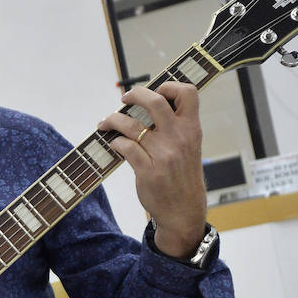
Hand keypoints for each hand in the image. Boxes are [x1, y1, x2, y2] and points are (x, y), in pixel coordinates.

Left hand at [98, 82, 207, 257]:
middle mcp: (179, 139)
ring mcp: (163, 155)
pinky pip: (124, 147)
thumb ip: (176, 126)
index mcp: (192, 129)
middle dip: (134, 94)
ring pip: (130, 125)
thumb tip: (151, 103)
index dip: (169, 85)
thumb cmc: (183, 177)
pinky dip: (115, 142)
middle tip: (124, 100)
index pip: (188, 93)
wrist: (183, 212)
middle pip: (154, 101)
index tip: (156, 91)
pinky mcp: (147, 171)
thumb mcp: (190, 148)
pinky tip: (113, 144)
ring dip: (112, 120)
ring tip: (105, 123)